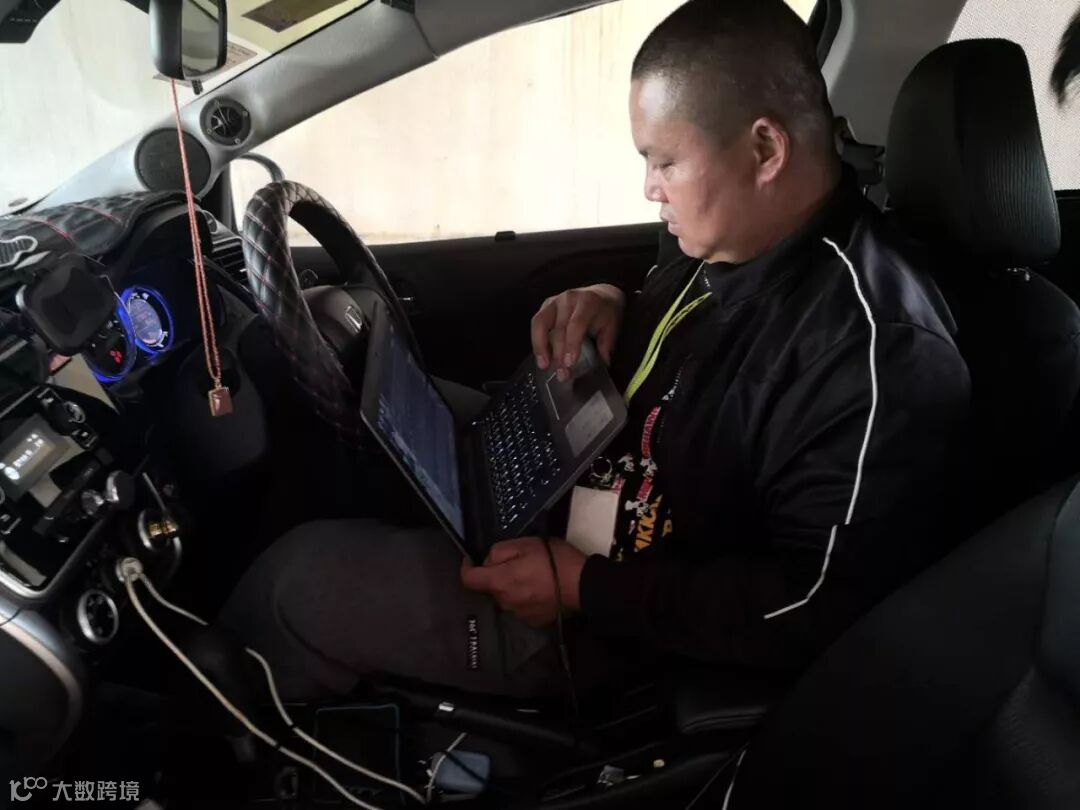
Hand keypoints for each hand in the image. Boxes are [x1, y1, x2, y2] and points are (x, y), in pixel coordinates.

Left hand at [460, 537, 585, 627]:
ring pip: (506, 598)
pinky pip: (521, 607)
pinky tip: (541, 590)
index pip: (468, 580)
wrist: (582, 586)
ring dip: (512, 587)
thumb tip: (488, 561)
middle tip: (516, 562)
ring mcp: (519, 614)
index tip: (471, 560)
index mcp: (499, 581)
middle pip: (491, 587)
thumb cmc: (554, 561)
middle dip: (497, 575)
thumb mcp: (525, 544)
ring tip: (532, 576)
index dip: (466, 568)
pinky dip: (525, 598)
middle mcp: (504, 602)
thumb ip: (499, 552)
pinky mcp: (533, 621)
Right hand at [531, 284, 624, 379]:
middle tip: (561, 374)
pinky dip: (537, 341)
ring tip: (543, 365)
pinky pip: (537, 323)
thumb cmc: (606, 311)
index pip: (576, 324)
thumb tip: (604, 362)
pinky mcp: (546, 305)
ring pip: (540, 323)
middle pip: (558, 328)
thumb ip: (606, 343)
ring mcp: (555, 301)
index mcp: (588, 302)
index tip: (569, 363)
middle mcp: (569, 299)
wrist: (600, 294)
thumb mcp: (612, 325)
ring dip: (539, 346)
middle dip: (558, 354)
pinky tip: (542, 356)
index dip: (571, 344)